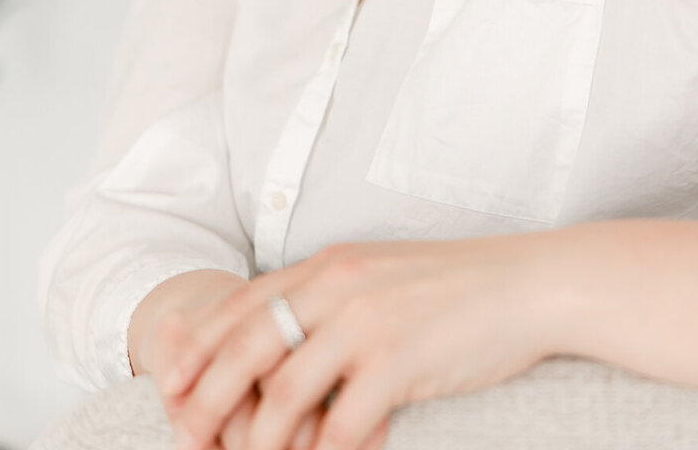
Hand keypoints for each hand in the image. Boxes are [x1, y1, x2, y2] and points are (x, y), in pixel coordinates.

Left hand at [159, 233, 555, 449]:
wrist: (526, 284)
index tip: (171, 384)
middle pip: (250, 345)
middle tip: (185, 436)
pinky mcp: (399, 360)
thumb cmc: (457, 288)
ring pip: (286, 392)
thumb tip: (290, 340)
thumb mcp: (382, 275)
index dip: (203, 346)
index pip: (247, 303)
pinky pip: (341, 423)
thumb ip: (334, 299)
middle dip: (208, 396)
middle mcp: (340, 285)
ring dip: (261, 440)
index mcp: (332, 264)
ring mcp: (368, 321)